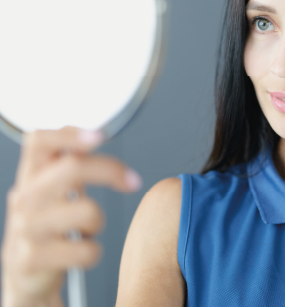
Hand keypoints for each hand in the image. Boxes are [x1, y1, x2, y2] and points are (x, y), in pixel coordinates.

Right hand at [1, 126, 141, 306]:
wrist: (25, 277)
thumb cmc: (46, 228)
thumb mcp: (51, 191)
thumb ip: (68, 163)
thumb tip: (97, 134)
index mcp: (30, 176)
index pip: (38, 142)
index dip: (69, 134)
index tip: (100, 135)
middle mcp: (25, 198)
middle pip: (72, 167)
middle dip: (111, 170)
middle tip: (133, 181)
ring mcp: (26, 229)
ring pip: (86, 210)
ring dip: (99, 220)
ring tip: (88, 228)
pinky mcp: (32, 259)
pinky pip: (85, 249)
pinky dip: (93, 252)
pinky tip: (81, 251)